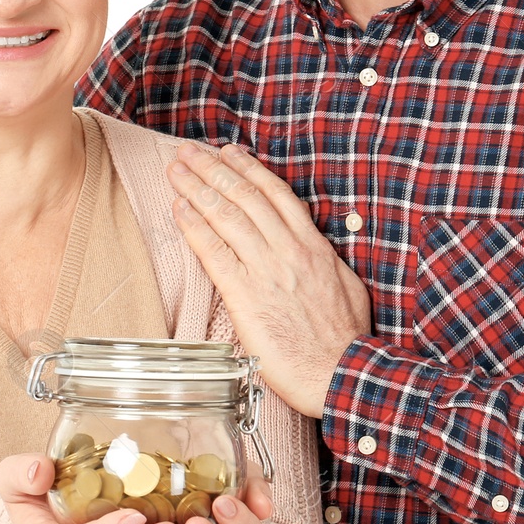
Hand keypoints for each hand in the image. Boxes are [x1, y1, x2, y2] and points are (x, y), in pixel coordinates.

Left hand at [167, 142, 370, 417]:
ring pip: (226, 216)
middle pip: (244, 196)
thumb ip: (324, 262)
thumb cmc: (345, 339)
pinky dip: (194, 227)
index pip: (275, 194)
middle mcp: (288, 250)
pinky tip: (178, 209)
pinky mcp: (245, 295)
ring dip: (197, 188)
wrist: (340, 372)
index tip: (229, 152)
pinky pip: (214, 252)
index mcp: (313, 246)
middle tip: (189, 151)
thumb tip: (314, 248)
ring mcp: (266, 270)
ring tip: (176, 169)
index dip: (249, 169)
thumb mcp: (347, 286)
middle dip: (213, 169)